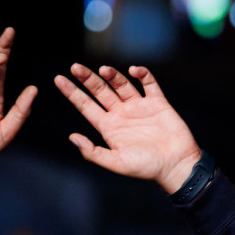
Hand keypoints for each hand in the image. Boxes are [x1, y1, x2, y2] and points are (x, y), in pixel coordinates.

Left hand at [55, 64, 201, 193]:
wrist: (176, 165)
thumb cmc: (146, 168)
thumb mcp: (116, 163)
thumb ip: (93, 152)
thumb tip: (72, 137)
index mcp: (109, 127)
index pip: (86, 106)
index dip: (72, 93)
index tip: (58, 79)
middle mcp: (122, 114)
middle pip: (100, 91)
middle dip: (87, 79)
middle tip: (74, 67)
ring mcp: (139, 107)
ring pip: (122, 85)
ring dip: (113, 75)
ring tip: (104, 69)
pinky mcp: (158, 103)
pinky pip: (149, 84)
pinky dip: (143, 75)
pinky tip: (135, 71)